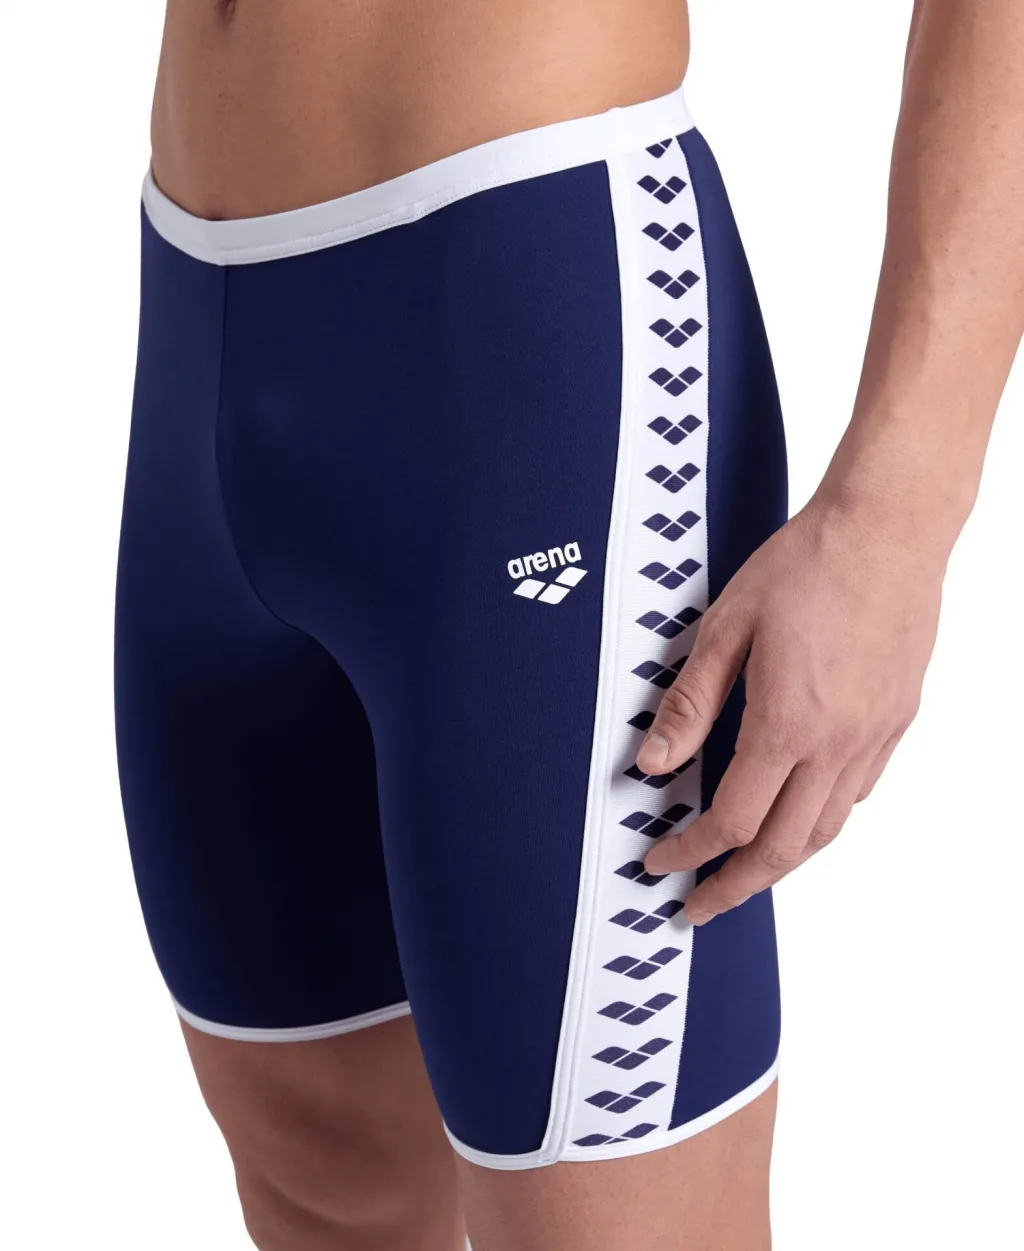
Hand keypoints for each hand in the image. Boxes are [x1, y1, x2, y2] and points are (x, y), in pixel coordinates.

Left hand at [638, 488, 945, 924]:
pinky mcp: (896, 720)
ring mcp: (874, 736)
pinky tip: (799, 813)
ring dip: (781, 863)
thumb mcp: (725, 628)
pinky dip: (821, 821)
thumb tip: (651, 763)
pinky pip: (856, 794)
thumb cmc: (806, 566)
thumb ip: (689, 704)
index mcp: (787, 725)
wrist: (887, 529)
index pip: (731, 820)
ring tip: (745, 873)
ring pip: (826, 829)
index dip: (688, 850)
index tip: (660, 861)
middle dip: (735, 886)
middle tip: (700, 904)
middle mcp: (837, 744)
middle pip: (784, 848)